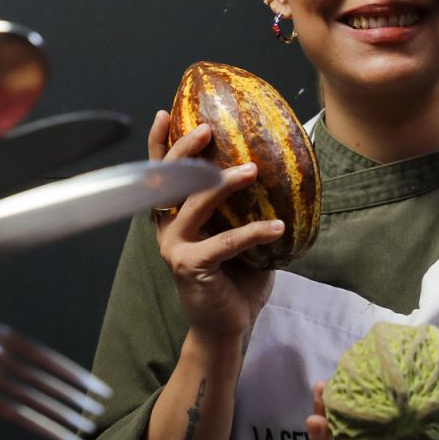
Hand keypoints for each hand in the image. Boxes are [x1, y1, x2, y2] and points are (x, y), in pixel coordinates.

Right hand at [146, 110, 282, 347]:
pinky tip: (278, 226)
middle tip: (207, 129)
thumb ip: (243, 208)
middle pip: (169, 181)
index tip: (166, 112)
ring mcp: (176, 249)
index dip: (161, 143)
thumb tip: (278, 171)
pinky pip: (225, 243)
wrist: (226, 328)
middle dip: (186, 152)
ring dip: (223, 184)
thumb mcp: (238, 236)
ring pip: (195, 206)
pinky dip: (253, 232)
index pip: (161, 174)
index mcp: (175, 218)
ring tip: (252, 170)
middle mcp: (168, 229)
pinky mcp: (192, 268)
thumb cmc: (235, 280)